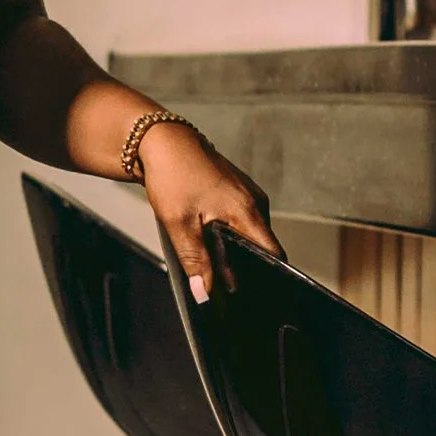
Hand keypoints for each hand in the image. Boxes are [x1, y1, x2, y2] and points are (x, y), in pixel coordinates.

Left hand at [136, 123, 280, 301]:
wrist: (162, 142)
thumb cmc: (172, 177)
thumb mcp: (179, 225)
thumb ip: (195, 261)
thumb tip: (204, 293)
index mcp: (248, 210)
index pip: (273, 252)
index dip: (267, 276)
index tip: (255, 294)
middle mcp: (255, 201)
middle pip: (262, 245)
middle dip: (246, 266)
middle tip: (225, 285)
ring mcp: (248, 193)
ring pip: (251, 232)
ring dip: (236, 249)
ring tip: (214, 264)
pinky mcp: (237, 190)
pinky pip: (242, 220)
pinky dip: (231, 233)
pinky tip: (211, 242)